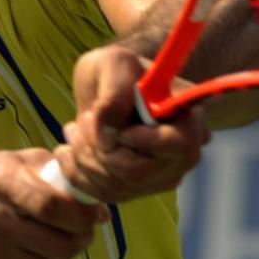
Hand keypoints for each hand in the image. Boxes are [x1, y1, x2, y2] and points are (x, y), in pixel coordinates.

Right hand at [0, 148, 107, 258]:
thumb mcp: (11, 163)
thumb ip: (56, 176)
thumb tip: (99, 210)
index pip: (52, 205)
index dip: (82, 215)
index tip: (92, 214)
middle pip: (57, 242)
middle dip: (81, 239)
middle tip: (83, 232)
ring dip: (66, 257)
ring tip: (62, 242)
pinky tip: (44, 257)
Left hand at [53, 44, 210, 203]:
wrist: (108, 87)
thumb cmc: (118, 70)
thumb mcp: (115, 64)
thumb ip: (115, 94)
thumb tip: (109, 138)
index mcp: (190, 120)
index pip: (180, 145)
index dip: (143, 140)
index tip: (119, 126)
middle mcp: (182, 156)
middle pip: (138, 173)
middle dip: (100, 149)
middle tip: (83, 119)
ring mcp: (160, 177)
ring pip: (116, 186)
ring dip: (84, 157)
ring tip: (74, 128)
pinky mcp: (136, 189)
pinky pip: (102, 194)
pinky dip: (77, 173)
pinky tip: (69, 149)